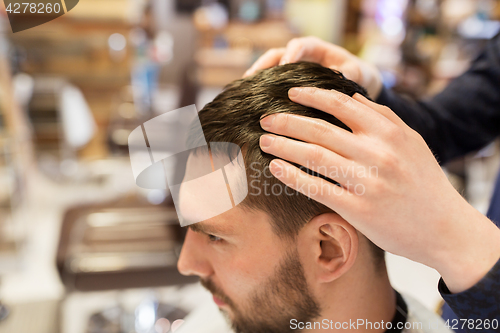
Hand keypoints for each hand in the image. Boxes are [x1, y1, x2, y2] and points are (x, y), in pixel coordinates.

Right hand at [244, 36, 382, 98]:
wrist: (355, 83)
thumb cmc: (356, 75)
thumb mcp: (356, 73)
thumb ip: (349, 75)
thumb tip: (342, 81)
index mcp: (315, 48)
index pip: (299, 46)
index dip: (290, 54)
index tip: (284, 66)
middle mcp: (299, 56)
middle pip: (275, 55)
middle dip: (262, 65)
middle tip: (251, 78)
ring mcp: (289, 69)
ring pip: (268, 69)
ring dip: (256, 79)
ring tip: (243, 92)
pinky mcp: (285, 82)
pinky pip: (269, 83)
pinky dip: (260, 91)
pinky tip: (251, 104)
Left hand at [259, 87, 499, 292]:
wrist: (445, 229)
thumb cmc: (425, 182)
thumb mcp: (412, 141)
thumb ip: (383, 117)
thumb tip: (351, 97)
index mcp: (389, 132)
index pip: (341, 104)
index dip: (311, 96)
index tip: (290, 93)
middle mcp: (377, 153)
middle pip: (320, 129)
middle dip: (287, 121)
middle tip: (265, 118)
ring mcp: (366, 181)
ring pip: (313, 155)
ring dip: (283, 145)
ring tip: (264, 141)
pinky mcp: (357, 209)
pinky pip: (316, 187)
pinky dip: (292, 176)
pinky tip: (276, 167)